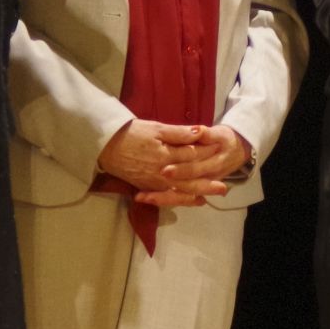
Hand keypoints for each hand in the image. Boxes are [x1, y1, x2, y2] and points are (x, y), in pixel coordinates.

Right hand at [97, 119, 238, 205]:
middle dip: (207, 183)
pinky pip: (167, 196)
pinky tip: (192, 200)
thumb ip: (178, 133)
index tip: (221, 151)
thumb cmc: (131, 133)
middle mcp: (162, 172)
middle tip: (224, 188)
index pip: (192, 155)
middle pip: (189, 179)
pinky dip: (181, 199)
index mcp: (166, 155)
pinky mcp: (147, 186)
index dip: (207, 153)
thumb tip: (199, 133)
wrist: (105, 146)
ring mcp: (154, 182)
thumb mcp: (155, 128)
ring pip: (180, 191)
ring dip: (196, 194)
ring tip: (210, 197)